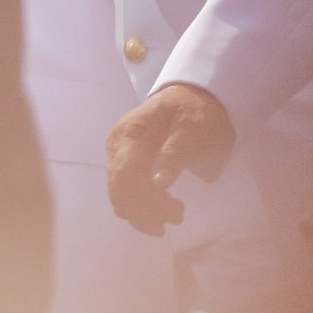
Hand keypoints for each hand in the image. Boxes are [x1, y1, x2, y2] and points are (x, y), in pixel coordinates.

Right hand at [104, 82, 235, 233]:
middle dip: (145, 211)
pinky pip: (124, 191)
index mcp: (131, 133)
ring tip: (173, 216)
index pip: (126, 175)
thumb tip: (158, 183)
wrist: (190, 96)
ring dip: (142, 213)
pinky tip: (160, 209)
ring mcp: (117, 154)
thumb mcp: (194, 127)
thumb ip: (176, 152)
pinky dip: (140, 206)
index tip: (176, 212)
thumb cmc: (195, 111)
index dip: (146, 200)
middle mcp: (117, 145)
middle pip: (118, 189)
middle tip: (178, 217)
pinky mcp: (124, 163)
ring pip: (118, 194)